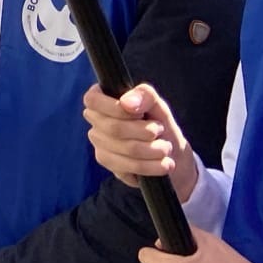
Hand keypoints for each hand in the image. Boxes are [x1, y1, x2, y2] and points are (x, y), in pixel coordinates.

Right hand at [82, 83, 198, 199]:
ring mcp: (97, 142)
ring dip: (154, 150)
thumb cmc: (158, 122)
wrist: (169, 153)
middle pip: (114, 128)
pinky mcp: (107, 162)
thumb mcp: (157, 104)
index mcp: (100, 98)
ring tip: (166, 148)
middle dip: (146, 131)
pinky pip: (128, 167)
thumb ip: (144, 95)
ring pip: (126, 149)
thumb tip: (126, 103)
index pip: (92, 100)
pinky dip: (152, 166)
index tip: (140, 114)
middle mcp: (94, 120)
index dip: (117, 109)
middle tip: (160, 130)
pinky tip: (162, 164)